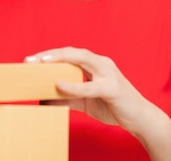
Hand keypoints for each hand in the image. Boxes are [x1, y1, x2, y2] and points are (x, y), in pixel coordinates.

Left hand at [25, 46, 155, 134]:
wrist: (140, 119)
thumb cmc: (113, 106)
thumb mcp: (86, 101)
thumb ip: (68, 98)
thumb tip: (44, 100)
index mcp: (95, 64)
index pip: (69, 54)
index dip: (50, 55)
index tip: (31, 60)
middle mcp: (101, 63)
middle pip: (72, 52)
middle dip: (50, 54)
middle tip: (30, 60)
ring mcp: (108, 73)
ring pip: (82, 59)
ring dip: (60, 59)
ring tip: (41, 63)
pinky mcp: (113, 88)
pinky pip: (90, 85)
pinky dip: (74, 85)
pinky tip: (60, 84)